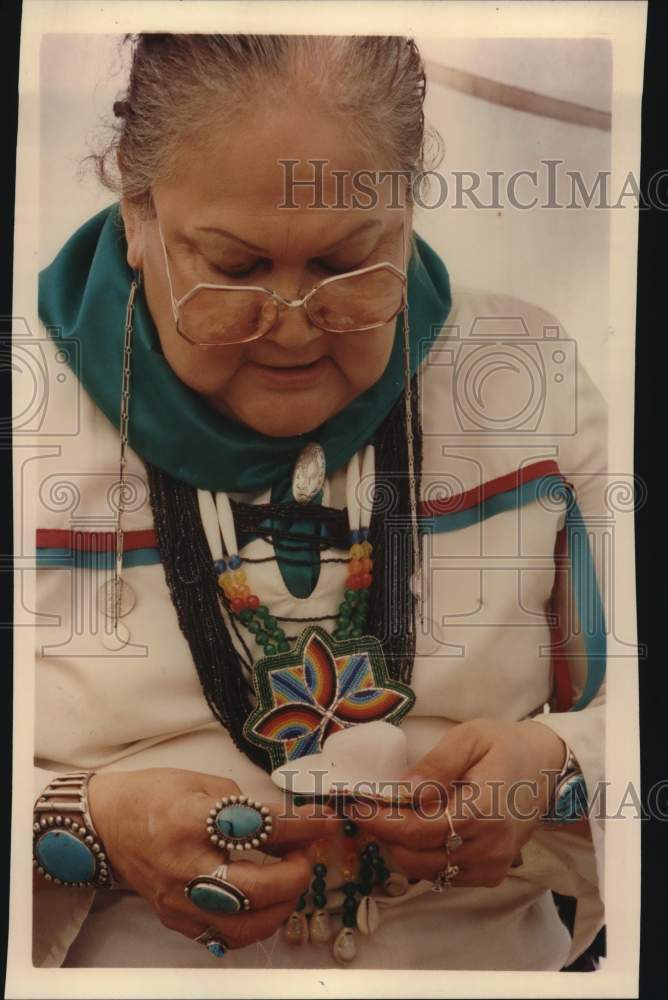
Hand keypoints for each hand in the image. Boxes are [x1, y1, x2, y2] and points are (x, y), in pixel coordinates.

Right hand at [86, 767, 337, 949]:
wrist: (106, 824)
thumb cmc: (156, 795)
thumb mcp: (204, 783)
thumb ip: (246, 806)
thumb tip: (291, 823)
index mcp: (191, 821)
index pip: (261, 829)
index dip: (301, 827)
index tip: (326, 822)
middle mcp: (184, 867)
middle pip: (257, 888)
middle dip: (295, 874)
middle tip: (305, 854)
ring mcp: (179, 901)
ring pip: (245, 926)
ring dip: (281, 906)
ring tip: (289, 881)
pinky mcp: (176, 920)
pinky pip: (225, 936)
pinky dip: (255, 923)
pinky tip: (264, 902)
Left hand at [348, 718, 566, 887]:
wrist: (547, 767)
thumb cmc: (505, 745)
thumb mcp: (469, 737)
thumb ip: (436, 765)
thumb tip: (404, 791)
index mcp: (482, 810)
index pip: (417, 830)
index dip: (380, 822)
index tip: (354, 807)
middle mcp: (488, 847)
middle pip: (417, 856)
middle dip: (384, 835)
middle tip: (365, 810)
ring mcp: (492, 865)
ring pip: (428, 871)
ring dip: (401, 849)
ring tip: (388, 819)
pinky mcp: (493, 873)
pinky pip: (446, 875)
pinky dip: (424, 858)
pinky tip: (418, 831)